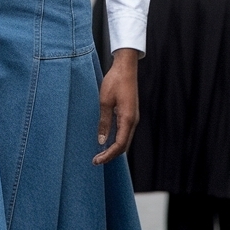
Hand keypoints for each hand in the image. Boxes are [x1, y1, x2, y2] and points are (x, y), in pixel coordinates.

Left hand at [93, 47, 139, 165]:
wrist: (126, 68)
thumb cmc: (115, 82)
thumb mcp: (105, 102)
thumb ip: (104, 122)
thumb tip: (101, 141)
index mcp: (127, 119)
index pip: (119, 145)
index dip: (108, 155)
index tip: (97, 161)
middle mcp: (133, 121)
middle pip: (124, 146)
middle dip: (111, 155)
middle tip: (96, 161)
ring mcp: (133, 118)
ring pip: (125, 140)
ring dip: (113, 149)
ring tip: (100, 153)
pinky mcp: (130, 114)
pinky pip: (124, 132)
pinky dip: (116, 140)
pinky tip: (106, 140)